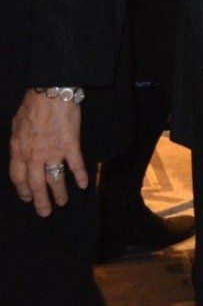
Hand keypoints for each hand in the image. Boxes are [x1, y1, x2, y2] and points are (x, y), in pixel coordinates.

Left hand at [9, 89, 86, 216]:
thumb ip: (19, 142)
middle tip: (44, 212)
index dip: (23, 190)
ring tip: (62, 203)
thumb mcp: (16, 124)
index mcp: (19, 150)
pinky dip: (80, 176)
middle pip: (36, 184)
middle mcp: (34, 155)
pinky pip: (75, 165)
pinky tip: (84, 185)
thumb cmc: (33, 105)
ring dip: (59, 193)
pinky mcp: (71, 145)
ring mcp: (53, 151)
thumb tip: (21, 151)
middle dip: (40, 201)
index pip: (18, 177)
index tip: (28, 198)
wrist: (51, 93)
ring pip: (55, 179)